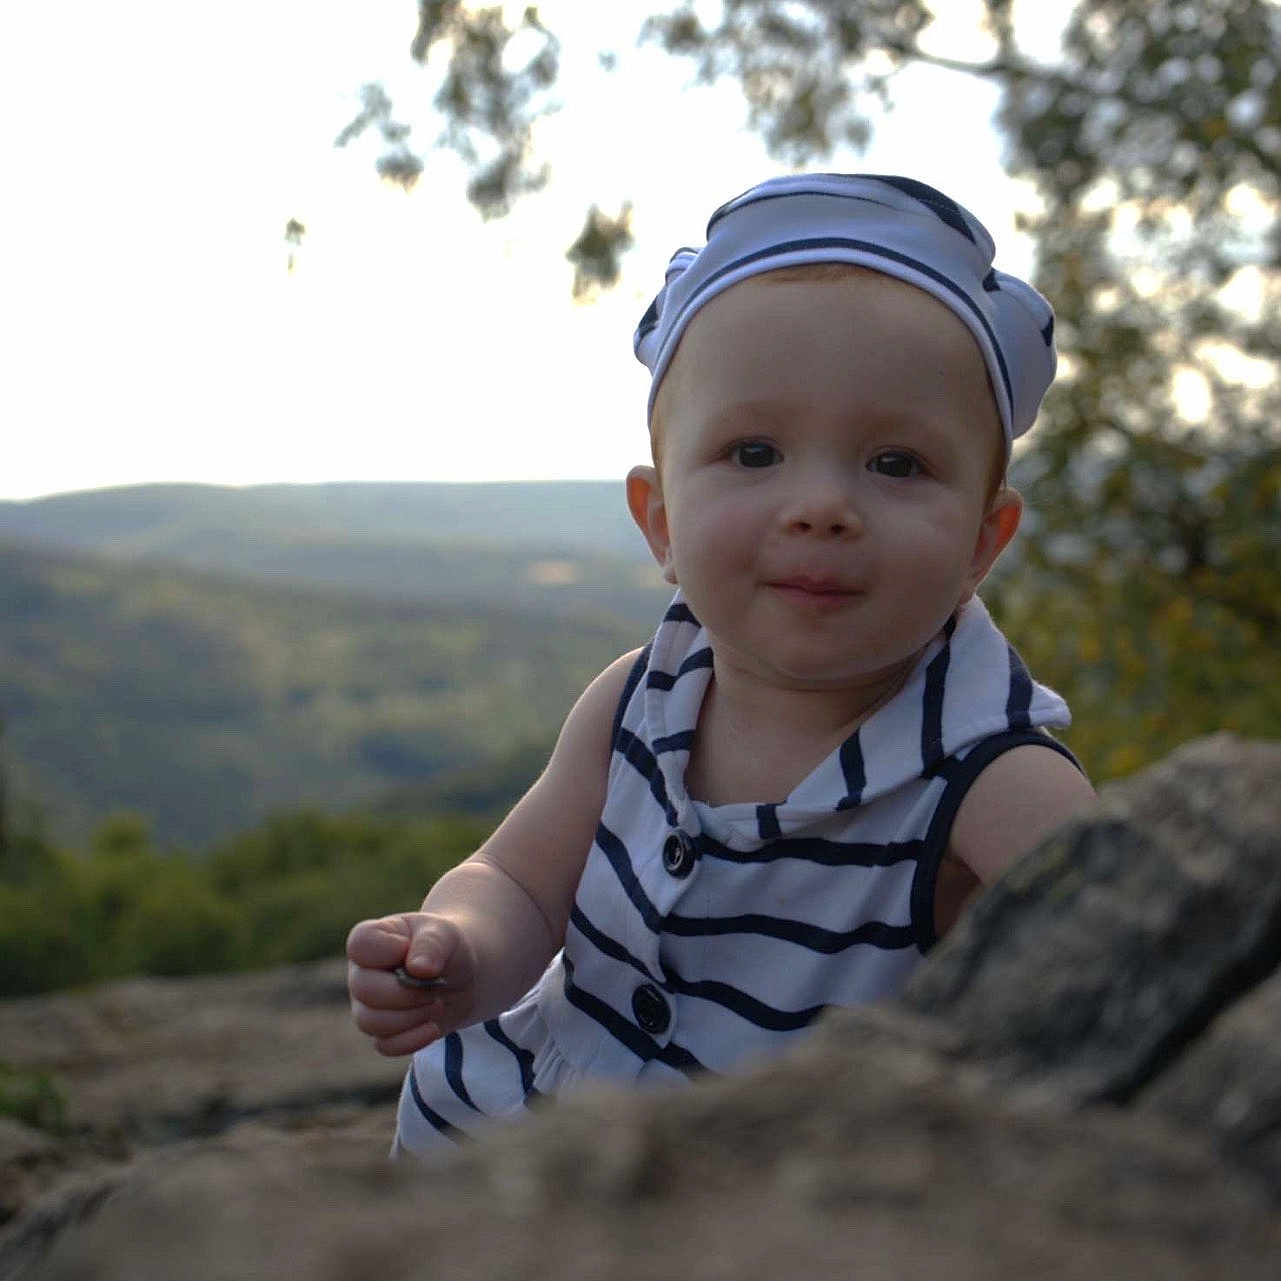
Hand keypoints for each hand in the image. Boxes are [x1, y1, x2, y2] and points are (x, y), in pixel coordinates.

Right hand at [346, 912, 476, 1055]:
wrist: (465, 976)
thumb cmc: (448, 947)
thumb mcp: (445, 935)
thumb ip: (431, 944)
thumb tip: (418, 968)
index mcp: (371, 939)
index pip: (361, 944)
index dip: (390, 951)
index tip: (415, 951)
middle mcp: (361, 972)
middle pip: (364, 990)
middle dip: (407, 993)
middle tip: (436, 987)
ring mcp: (368, 1005)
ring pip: (371, 1022)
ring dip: (412, 1017)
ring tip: (438, 1005)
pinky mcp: (382, 1032)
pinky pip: (385, 1045)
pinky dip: (412, 1040)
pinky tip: (434, 1028)